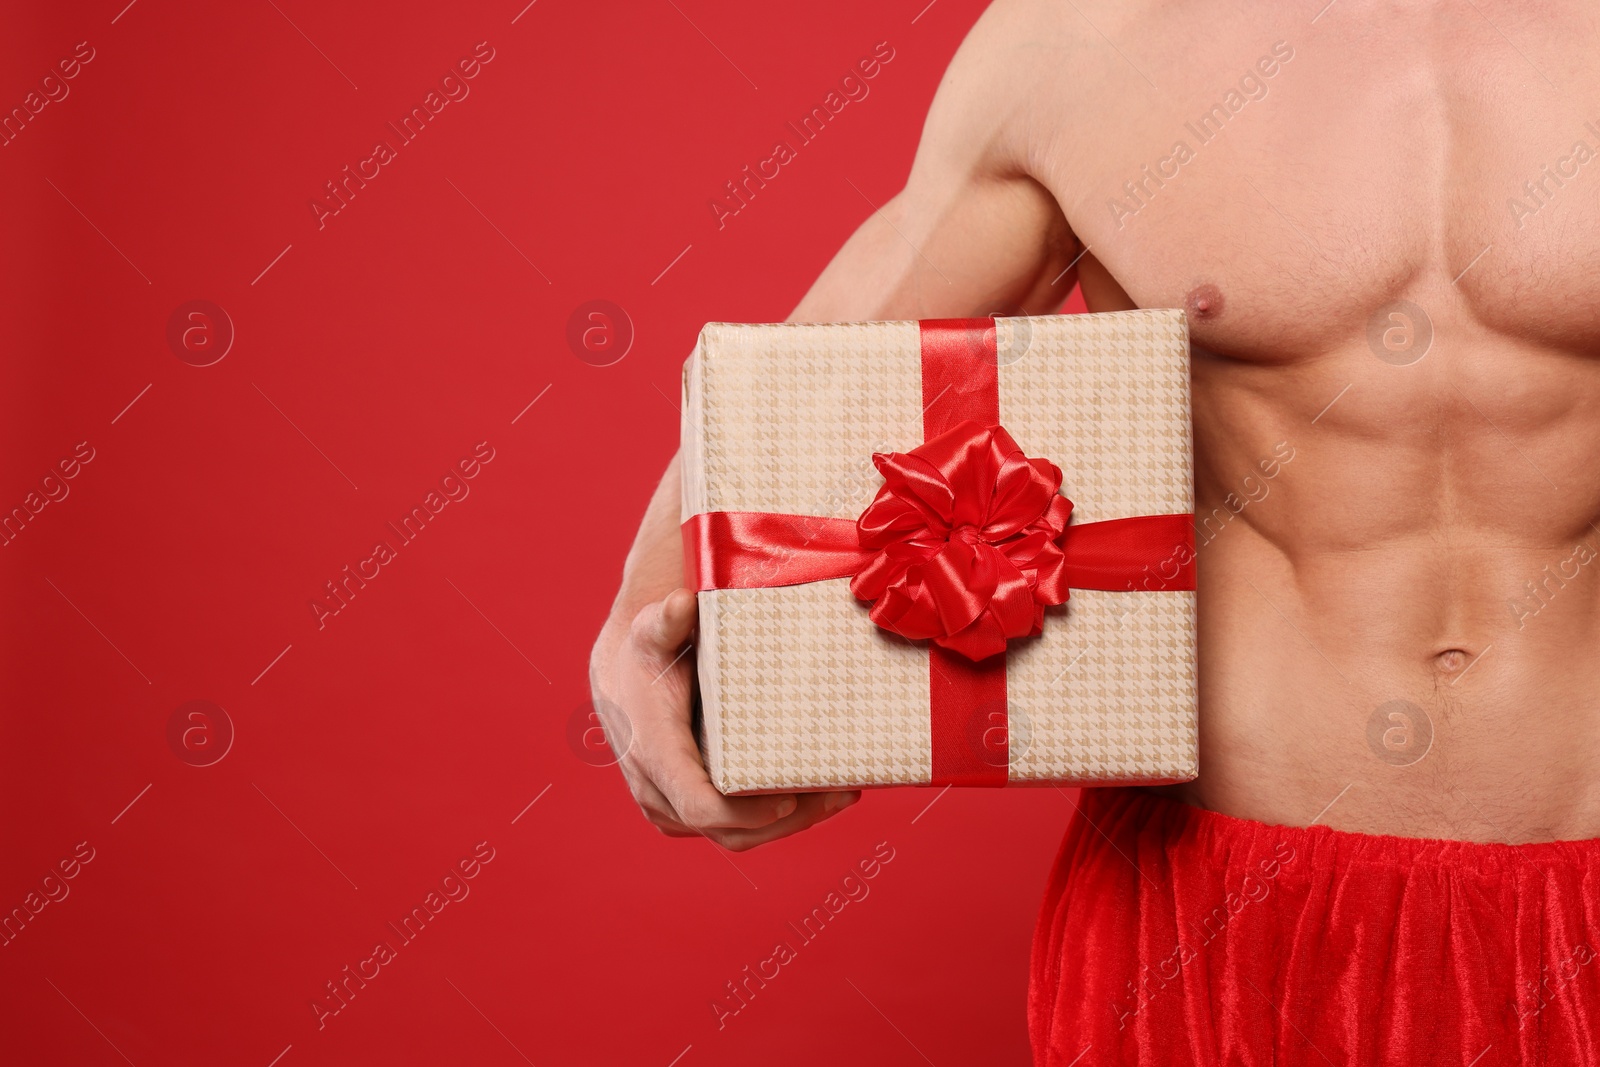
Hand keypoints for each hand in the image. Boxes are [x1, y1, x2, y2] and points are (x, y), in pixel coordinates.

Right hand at [589, 587, 859, 849]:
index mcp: (654, 753)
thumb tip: (682, 603)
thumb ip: (666, 619)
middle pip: (729, 832)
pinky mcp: (684, 812)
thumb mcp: (651, 631)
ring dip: (790, 825)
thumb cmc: (645, 653)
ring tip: (839, 794)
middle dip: (789, 821)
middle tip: (840, 792)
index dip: (747, 814)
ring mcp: (670, 808)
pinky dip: (772, 822)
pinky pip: (730, 831)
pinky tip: (813, 798)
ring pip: (734, 838)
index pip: (700, 806)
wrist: (621, 675)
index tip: (791, 800)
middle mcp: (657, 791)